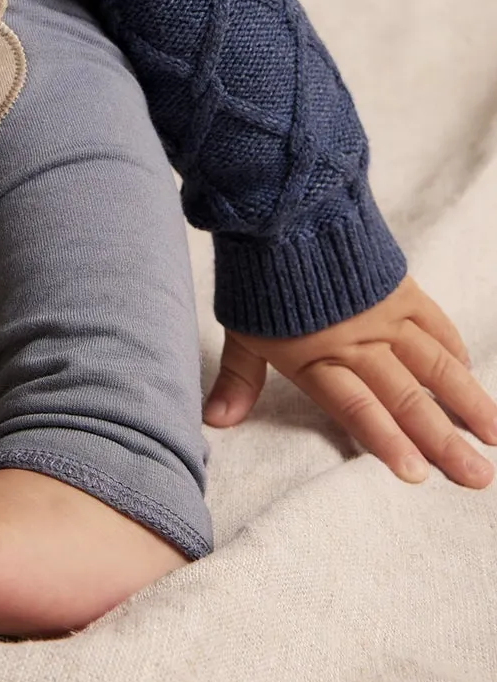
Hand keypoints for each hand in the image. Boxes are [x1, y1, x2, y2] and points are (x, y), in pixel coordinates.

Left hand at [205, 274, 496, 486]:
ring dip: (466, 402)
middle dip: (443, 441)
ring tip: (494, 437)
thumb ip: (239, 379)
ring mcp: (383, 314)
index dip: (386, 440)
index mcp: (315, 357)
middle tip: (477, 477)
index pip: (356, 408)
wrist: (280, 204)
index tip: (418, 474)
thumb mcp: (241, 328)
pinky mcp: (399, 288)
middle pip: (405, 397)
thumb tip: (213, 421)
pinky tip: (471, 373)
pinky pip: (435, 324)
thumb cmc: (256, 274)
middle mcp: (356, 341)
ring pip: (434, 365)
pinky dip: (455, 350)